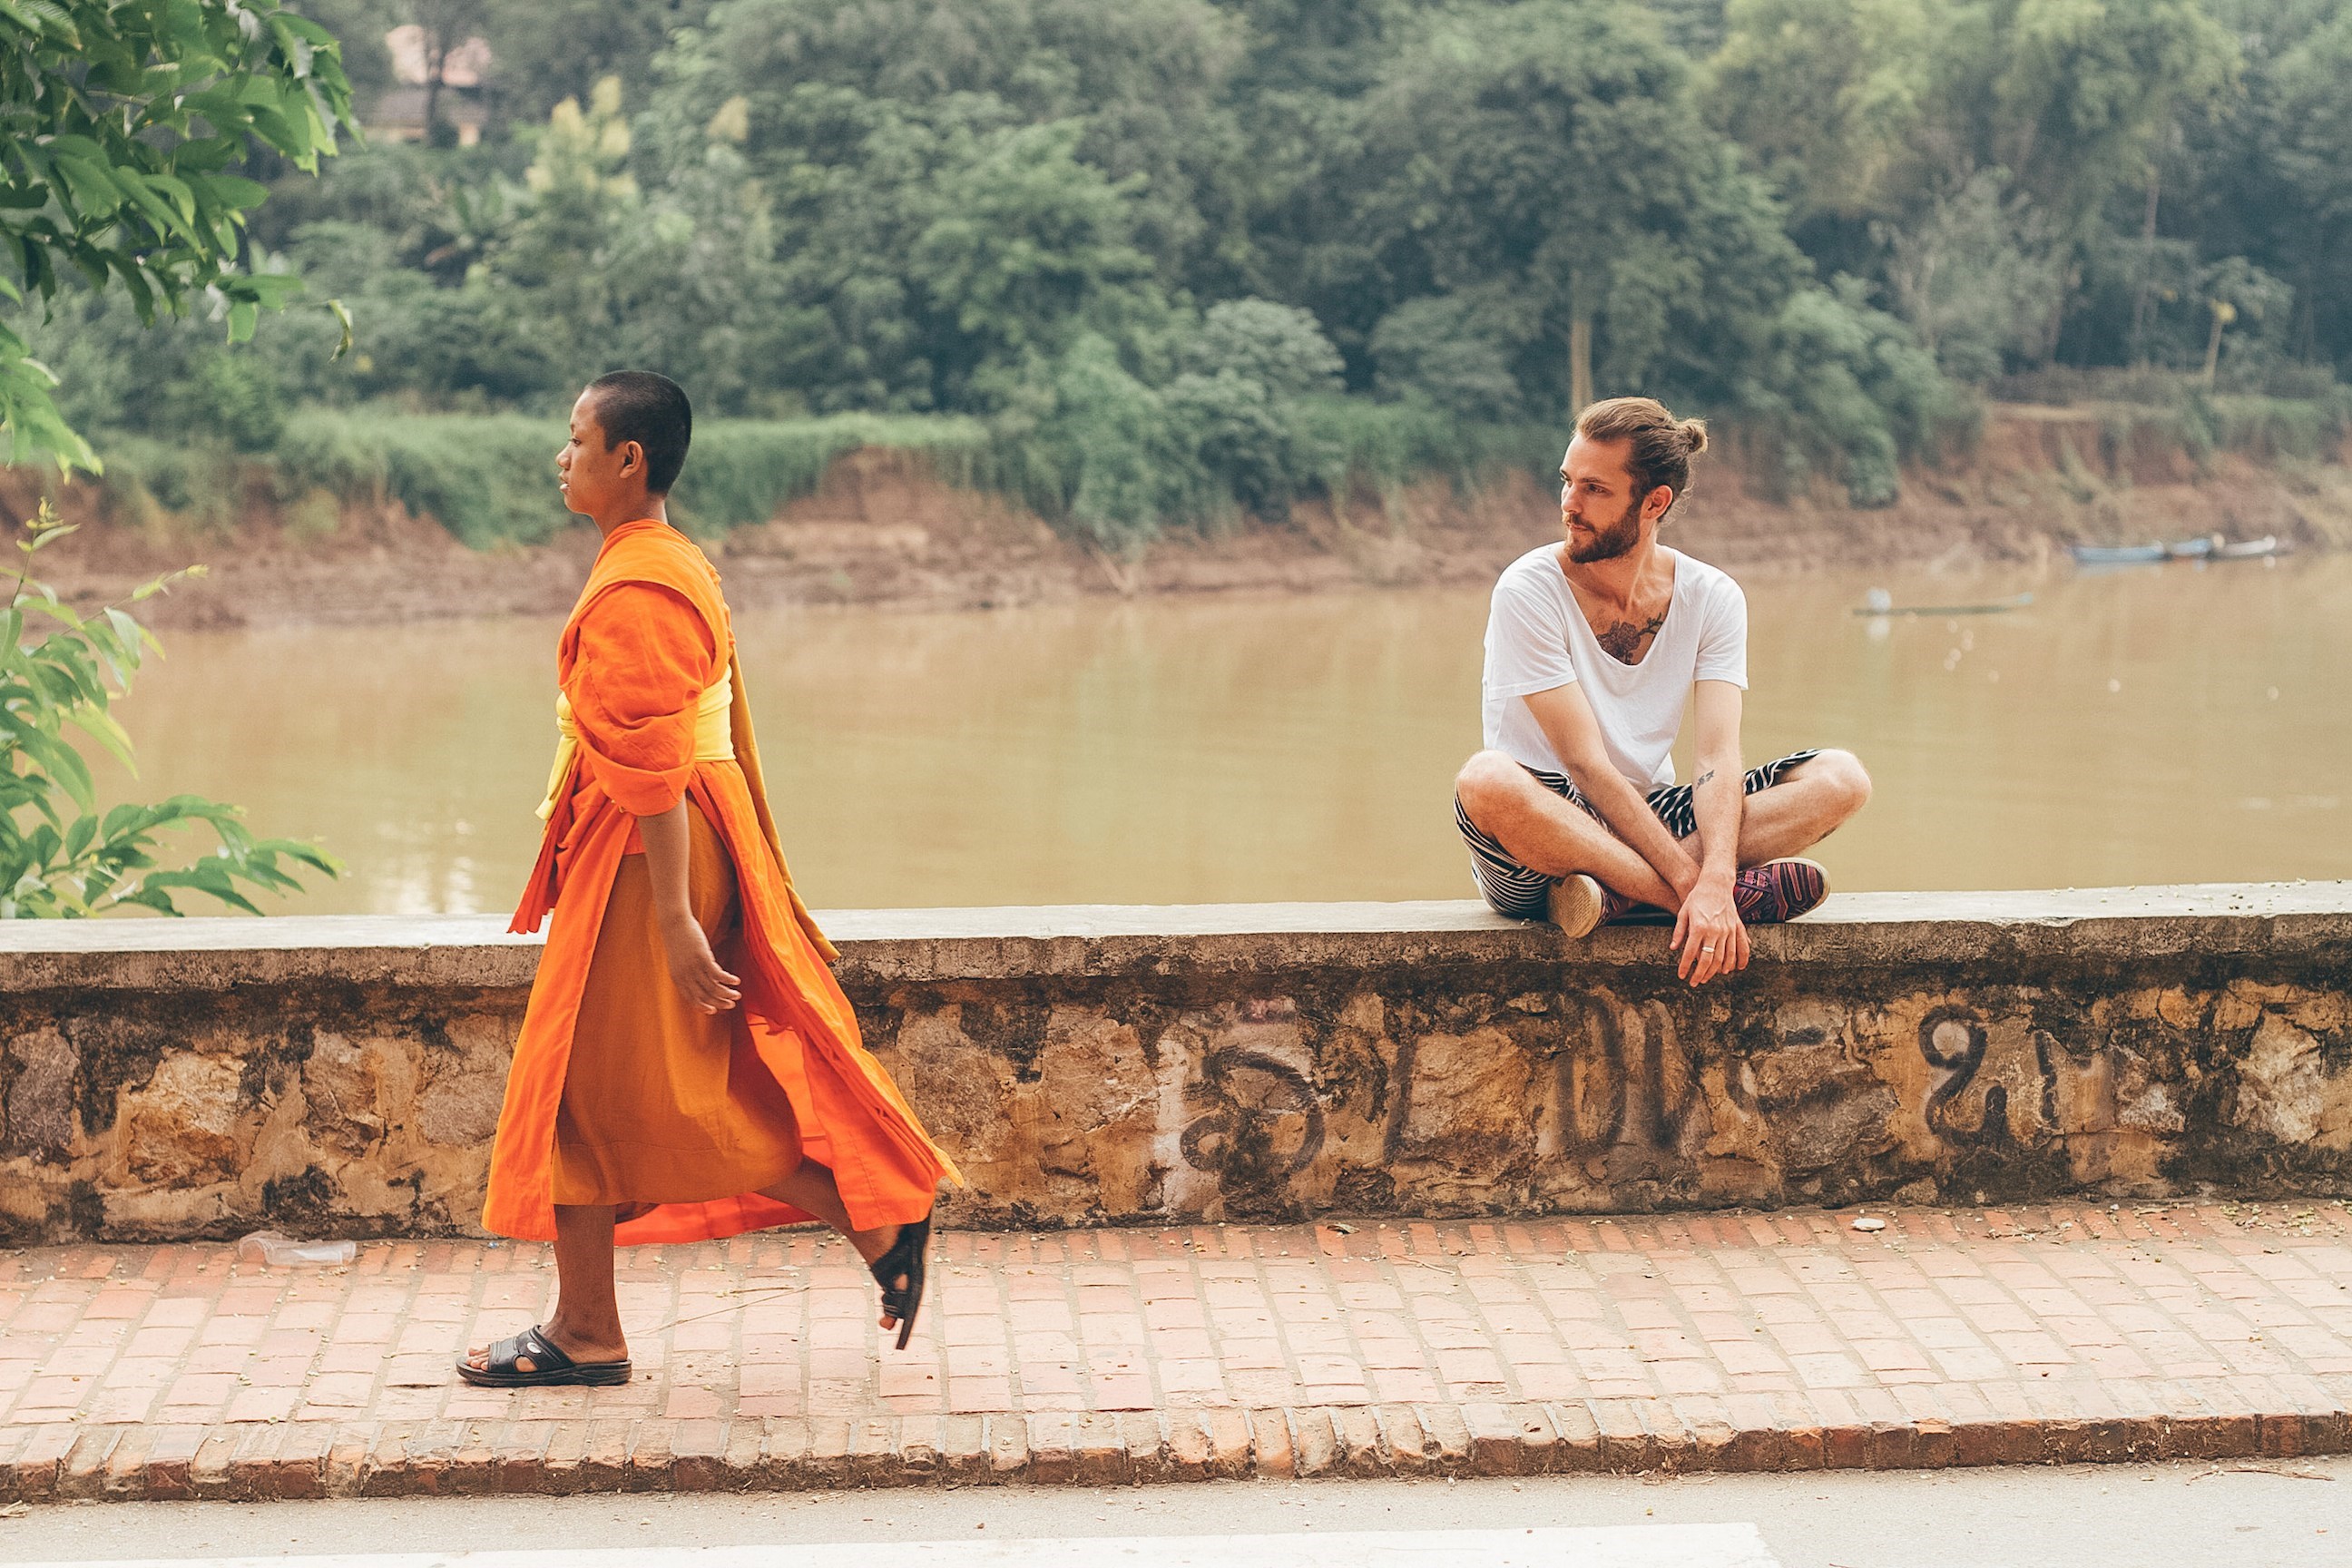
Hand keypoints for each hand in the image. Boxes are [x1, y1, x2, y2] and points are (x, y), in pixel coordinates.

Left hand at [659, 909, 740, 1012]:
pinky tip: (737, 981)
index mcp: (677, 979)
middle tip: (731, 1005)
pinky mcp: (703, 959)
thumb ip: (685, 972)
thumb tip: (697, 980)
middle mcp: (685, 977)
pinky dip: (729, 980)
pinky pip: (719, 974)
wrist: (674, 924)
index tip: (715, 1010)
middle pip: (705, 996)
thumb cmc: (677, 940)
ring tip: (737, 995)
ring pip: (713, 987)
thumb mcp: (678, 960)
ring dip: (727, 993)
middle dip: (719, 1002)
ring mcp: (694, 968)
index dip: (704, 1006)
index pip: (692, 999)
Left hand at [1672, 872, 1749, 986]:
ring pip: (1723, 958)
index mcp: (1699, 926)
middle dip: (1700, 974)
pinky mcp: (1736, 928)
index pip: (1690, 953)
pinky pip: (1739, 948)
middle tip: (1694, 983)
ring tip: (1706, 978)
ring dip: (1715, 971)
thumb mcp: (1683, 912)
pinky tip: (1731, 970)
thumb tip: (1673, 948)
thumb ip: (1679, 931)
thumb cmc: (1697, 898)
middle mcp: (1714, 930)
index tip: (1681, 976)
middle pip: (1707, 959)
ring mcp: (1728, 930)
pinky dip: (1737, 961)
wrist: (1716, 883)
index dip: (1685, 966)